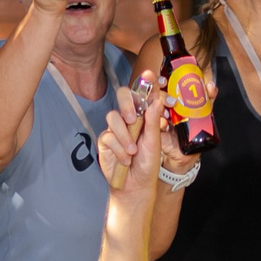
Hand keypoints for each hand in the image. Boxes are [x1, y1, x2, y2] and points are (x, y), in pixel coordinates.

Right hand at [99, 76, 166, 201]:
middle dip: (127, 104)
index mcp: (144, 117)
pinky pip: (108, 136)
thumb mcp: (154, 143)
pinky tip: (125, 159)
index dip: (145, 83)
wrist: (135, 186)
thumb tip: (155, 100)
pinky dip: (118, 149)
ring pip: (113, 118)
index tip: (149, 74)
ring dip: (124, 136)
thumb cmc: (147, 165)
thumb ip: (153, 122)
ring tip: (132, 152)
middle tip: (132, 118)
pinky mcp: (105, 140)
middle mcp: (129, 119)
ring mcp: (116, 129)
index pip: (143, 95)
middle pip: (122, 97)